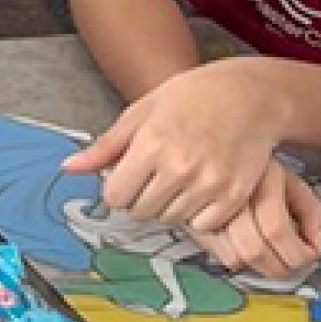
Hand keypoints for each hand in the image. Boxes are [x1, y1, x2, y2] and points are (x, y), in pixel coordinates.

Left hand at [65, 59, 290, 229]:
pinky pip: (204, 225)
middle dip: (140, 198)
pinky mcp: (234, 195)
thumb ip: (107, 145)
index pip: (116, 196)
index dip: (117, 189)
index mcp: (152, 143)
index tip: (127, 178)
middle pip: (141, 212)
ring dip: (168, 206)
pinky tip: (201, 189)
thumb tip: (68, 168)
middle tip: (155, 176)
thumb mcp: (144, 110)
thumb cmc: (194, 96)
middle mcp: (180, 166)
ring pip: (171, 219)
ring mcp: (209, 184)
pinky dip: (199, 214)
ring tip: (178, 179)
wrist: (252, 96)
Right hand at [187, 159, 320, 282]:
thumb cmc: (257, 170)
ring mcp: (206, 209)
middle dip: (281, 267)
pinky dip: (238, 260)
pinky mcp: (191, 221)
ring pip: (235, 258)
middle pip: (254, 250)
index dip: (297, 252)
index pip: (276, 230)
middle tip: (293, 264)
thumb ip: (310, 209)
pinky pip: (218, 256)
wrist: (212, 151)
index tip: (311, 254)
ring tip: (272, 256)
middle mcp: (229, 195)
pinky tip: (248, 248)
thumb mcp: (290, 180)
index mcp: (258, 180)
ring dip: (260, 266)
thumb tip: (316, 243)